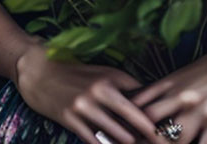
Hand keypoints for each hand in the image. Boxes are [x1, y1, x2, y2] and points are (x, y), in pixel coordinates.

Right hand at [15, 39, 159, 143]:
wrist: (38, 70)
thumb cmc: (73, 72)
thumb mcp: (99, 73)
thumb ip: (120, 86)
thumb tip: (143, 102)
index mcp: (111, 76)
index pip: (140, 96)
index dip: (153, 110)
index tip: (168, 121)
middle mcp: (100, 90)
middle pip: (131, 116)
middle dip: (146, 131)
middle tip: (160, 141)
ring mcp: (85, 106)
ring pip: (114, 132)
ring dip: (127, 142)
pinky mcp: (70, 119)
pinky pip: (93, 140)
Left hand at [129, 43, 206, 143]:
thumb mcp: (187, 72)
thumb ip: (168, 88)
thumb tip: (148, 103)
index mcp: (171, 83)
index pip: (139, 106)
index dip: (129, 123)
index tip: (124, 135)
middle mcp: (182, 97)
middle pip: (150, 125)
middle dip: (144, 140)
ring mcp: (200, 110)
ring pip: (175, 141)